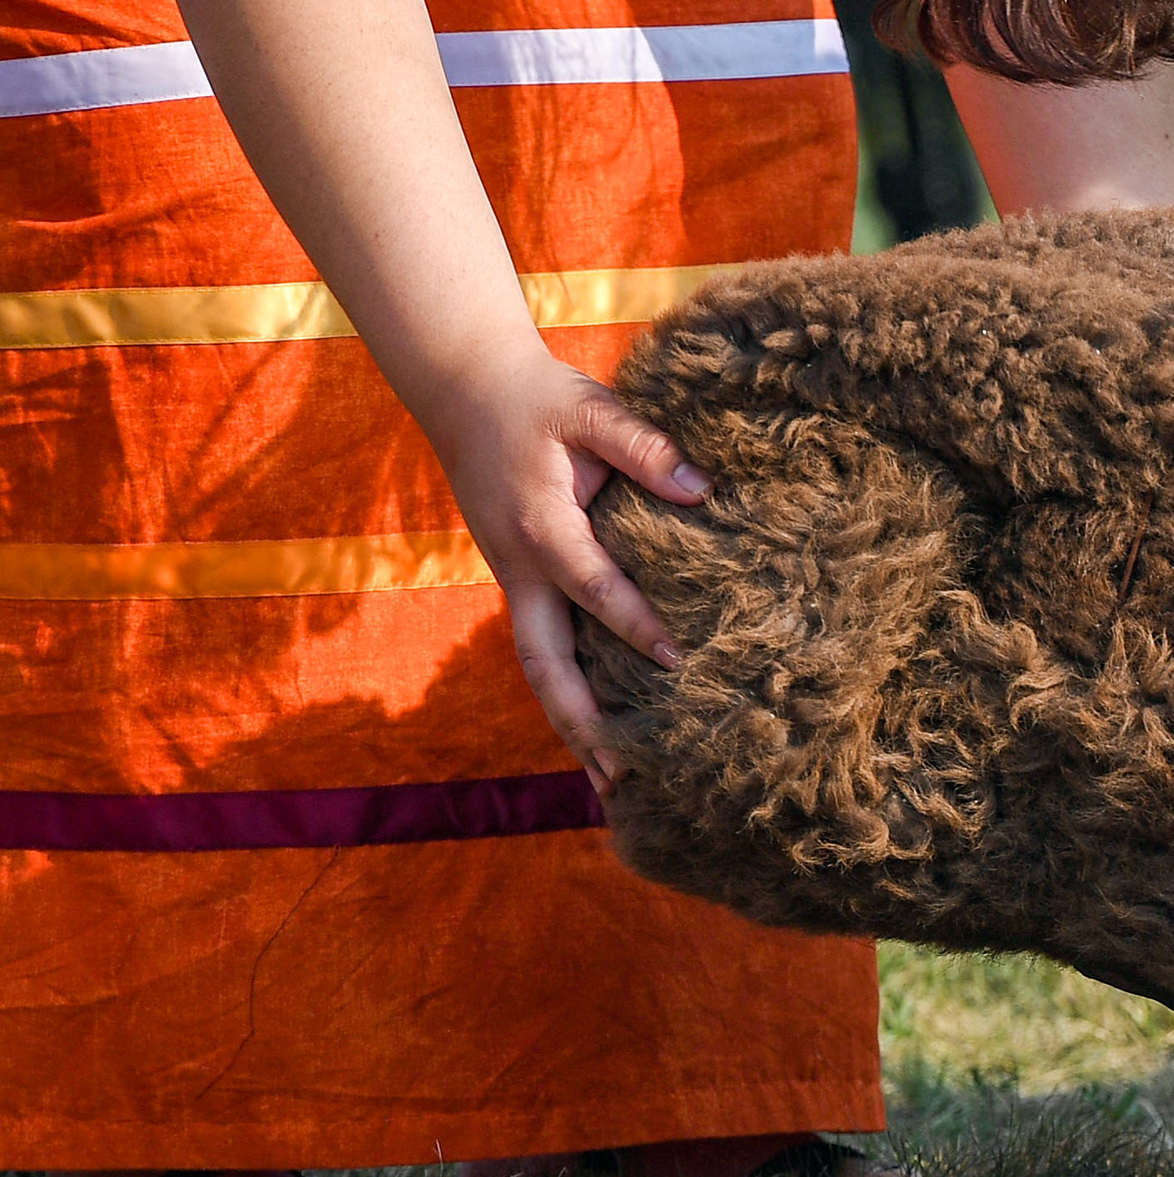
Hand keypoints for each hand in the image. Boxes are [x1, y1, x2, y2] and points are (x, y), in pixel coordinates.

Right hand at [416, 350, 698, 791]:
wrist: (466, 390)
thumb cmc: (538, 400)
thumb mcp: (591, 410)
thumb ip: (646, 449)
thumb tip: (703, 491)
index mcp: (541, 528)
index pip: (595, 588)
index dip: (636, 626)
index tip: (680, 663)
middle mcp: (520, 568)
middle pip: (545, 662)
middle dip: (580, 721)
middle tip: (622, 776)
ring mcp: (515, 581)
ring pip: (538, 667)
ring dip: (569, 725)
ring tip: (611, 785)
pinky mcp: (519, 582)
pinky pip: (541, 649)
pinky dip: (566, 694)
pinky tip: (599, 735)